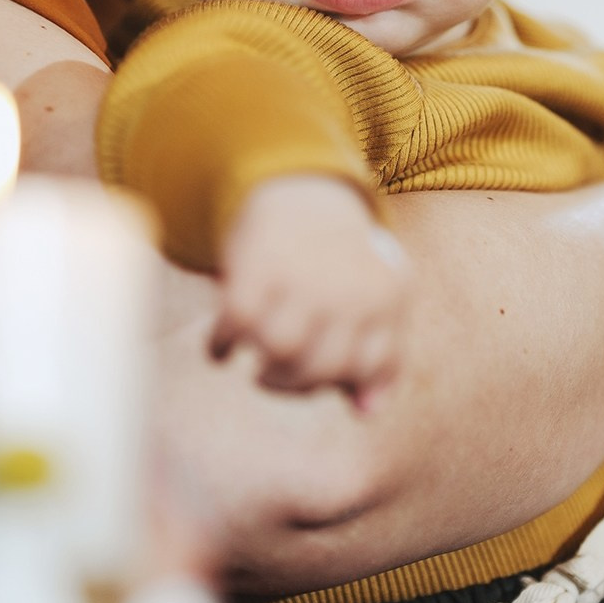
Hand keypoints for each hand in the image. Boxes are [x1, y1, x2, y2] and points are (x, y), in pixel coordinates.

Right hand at [216, 174, 408, 402]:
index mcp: (384, 296)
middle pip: (320, 367)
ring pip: (281, 350)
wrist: (299, 190)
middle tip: (273, 379)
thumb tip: (365, 413)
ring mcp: (304, 275)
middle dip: (292, 385)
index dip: (338, 382)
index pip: (365, 367)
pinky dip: (221, 344)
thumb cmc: (342, 261)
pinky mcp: (259, 263)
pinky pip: (237, 323)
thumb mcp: (378, 298)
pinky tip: (219, 347)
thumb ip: (380, 356)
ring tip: (254, 359)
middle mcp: (348, 287)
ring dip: (262, 367)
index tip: (316, 377)